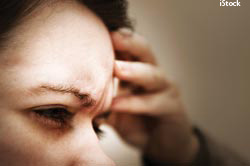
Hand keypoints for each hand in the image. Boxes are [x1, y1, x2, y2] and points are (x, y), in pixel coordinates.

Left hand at [107, 29, 198, 162]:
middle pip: (145, 52)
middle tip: (112, 36)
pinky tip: (116, 104)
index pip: (128, 50)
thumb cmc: (137, 123)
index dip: (116, 40)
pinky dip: (133, 103)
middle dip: (129, 43)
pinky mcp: (173, 108)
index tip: (98, 31)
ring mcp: (166, 90)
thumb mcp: (116, 110)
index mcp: (138, 72)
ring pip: (153, 75)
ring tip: (115, 67)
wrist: (162, 145)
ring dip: (134, 71)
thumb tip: (74, 98)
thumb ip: (101, 101)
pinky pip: (152, 103)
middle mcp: (153, 76)